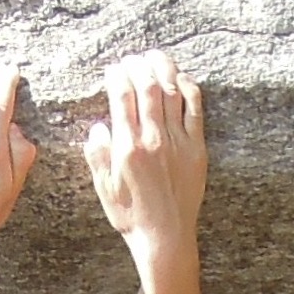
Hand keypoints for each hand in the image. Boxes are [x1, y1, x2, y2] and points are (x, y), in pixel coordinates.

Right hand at [83, 51, 206, 262]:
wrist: (164, 236)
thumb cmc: (131, 216)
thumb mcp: (104, 188)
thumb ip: (97, 156)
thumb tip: (97, 128)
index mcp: (126, 148)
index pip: (121, 97)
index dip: (116, 76)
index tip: (113, 68)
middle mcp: (153, 139)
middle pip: (147, 87)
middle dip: (138, 66)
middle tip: (132, 59)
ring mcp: (177, 141)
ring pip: (171, 91)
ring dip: (162, 68)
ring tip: (154, 56)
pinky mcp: (196, 147)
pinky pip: (195, 108)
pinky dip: (188, 88)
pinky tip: (180, 78)